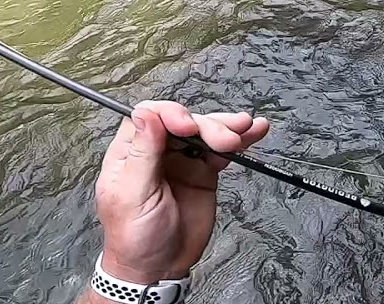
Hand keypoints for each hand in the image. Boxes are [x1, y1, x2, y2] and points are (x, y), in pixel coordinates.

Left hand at [94, 101, 269, 284]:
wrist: (159, 269)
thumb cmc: (134, 238)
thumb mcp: (132, 196)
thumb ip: (142, 154)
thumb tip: (145, 114)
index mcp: (130, 152)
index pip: (150, 115)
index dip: (172, 114)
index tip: (188, 126)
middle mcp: (157, 151)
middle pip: (183, 120)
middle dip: (207, 125)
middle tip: (224, 140)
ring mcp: (182, 160)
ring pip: (205, 131)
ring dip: (227, 127)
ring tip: (245, 129)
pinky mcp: (203, 172)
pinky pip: (221, 150)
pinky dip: (240, 140)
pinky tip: (254, 131)